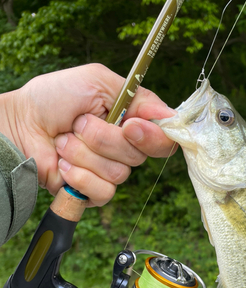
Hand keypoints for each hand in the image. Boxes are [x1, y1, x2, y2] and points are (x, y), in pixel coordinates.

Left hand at [0, 64, 175, 206]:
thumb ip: (138, 96)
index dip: (152, 136)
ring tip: (64, 141)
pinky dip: (79, 176)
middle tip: (79, 124)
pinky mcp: (93, 193)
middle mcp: (124, 150)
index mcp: (130, 124)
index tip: (130, 125)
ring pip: (118, 174)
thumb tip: (171, 115)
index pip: (162, 139)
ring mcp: (109, 172)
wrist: (20, 125)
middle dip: (103, 138)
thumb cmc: (53, 99)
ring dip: (84, 153)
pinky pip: (104, 191)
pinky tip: (64, 165)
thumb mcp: (97, 82)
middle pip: (138, 156)